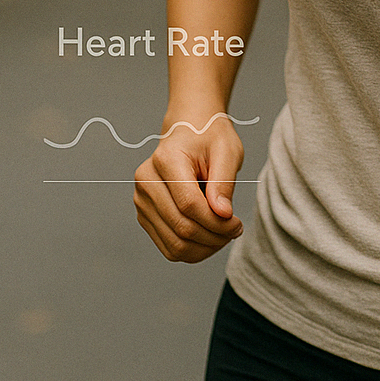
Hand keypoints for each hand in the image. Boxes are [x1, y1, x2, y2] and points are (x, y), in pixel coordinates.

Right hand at [134, 111, 244, 262]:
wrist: (189, 130)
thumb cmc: (209, 138)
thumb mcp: (227, 151)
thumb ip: (224, 182)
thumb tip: (222, 215)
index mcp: (165, 160)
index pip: (189, 204)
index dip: (216, 222)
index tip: (237, 223)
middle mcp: (146, 181)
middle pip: (181, 227)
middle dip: (214, 236)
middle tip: (235, 230)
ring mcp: (141, 200)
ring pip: (174, 244)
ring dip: (204, 248)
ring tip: (224, 235)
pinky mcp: (145, 215)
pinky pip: (168, 247)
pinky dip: (192, 250)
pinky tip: (209, 238)